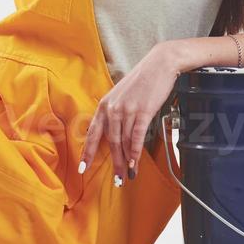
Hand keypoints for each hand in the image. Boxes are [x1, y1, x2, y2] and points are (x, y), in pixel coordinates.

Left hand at [78, 44, 181, 184]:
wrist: (159, 64)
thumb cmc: (143, 80)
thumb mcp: (122, 95)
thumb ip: (116, 112)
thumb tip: (114, 133)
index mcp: (104, 104)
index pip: (93, 133)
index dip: (88, 152)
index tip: (83, 168)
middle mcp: (112, 108)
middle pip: (110, 142)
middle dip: (113, 163)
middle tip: (117, 180)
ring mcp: (126, 109)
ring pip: (123, 142)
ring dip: (126, 161)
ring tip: (127, 175)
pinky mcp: (142, 111)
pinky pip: (136, 137)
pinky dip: (135, 152)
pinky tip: (134, 163)